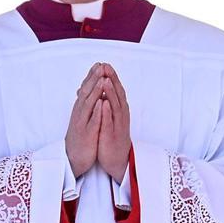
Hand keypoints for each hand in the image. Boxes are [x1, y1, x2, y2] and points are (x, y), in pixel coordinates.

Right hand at [64, 64, 105, 176]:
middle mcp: (80, 114)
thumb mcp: (81, 118)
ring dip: (95, 91)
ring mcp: (82, 124)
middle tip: (101, 66)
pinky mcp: (86, 135)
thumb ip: (84, 105)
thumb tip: (84, 90)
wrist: (73, 158)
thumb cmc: (80, 136)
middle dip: (94, 79)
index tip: (99, 64)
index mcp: (81, 109)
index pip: (86, 90)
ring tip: (102, 79)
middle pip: (86, 93)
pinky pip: (92, 122)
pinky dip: (97, 112)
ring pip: (88, 105)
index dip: (92, 77)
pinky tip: (102, 104)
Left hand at [96, 64, 132, 182]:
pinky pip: (110, 122)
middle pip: (117, 94)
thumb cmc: (112, 136)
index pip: (115, 90)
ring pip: (115, 106)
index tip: (104, 64)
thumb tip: (103, 91)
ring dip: (111, 92)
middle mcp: (121, 115)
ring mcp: (117, 124)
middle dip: (112, 80)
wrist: (117, 158)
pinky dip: (107, 112)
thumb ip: (107, 104)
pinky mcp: (112, 135)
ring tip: (106, 80)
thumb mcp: (109, 118)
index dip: (111, 77)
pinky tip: (104, 103)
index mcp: (118, 110)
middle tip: (107, 66)